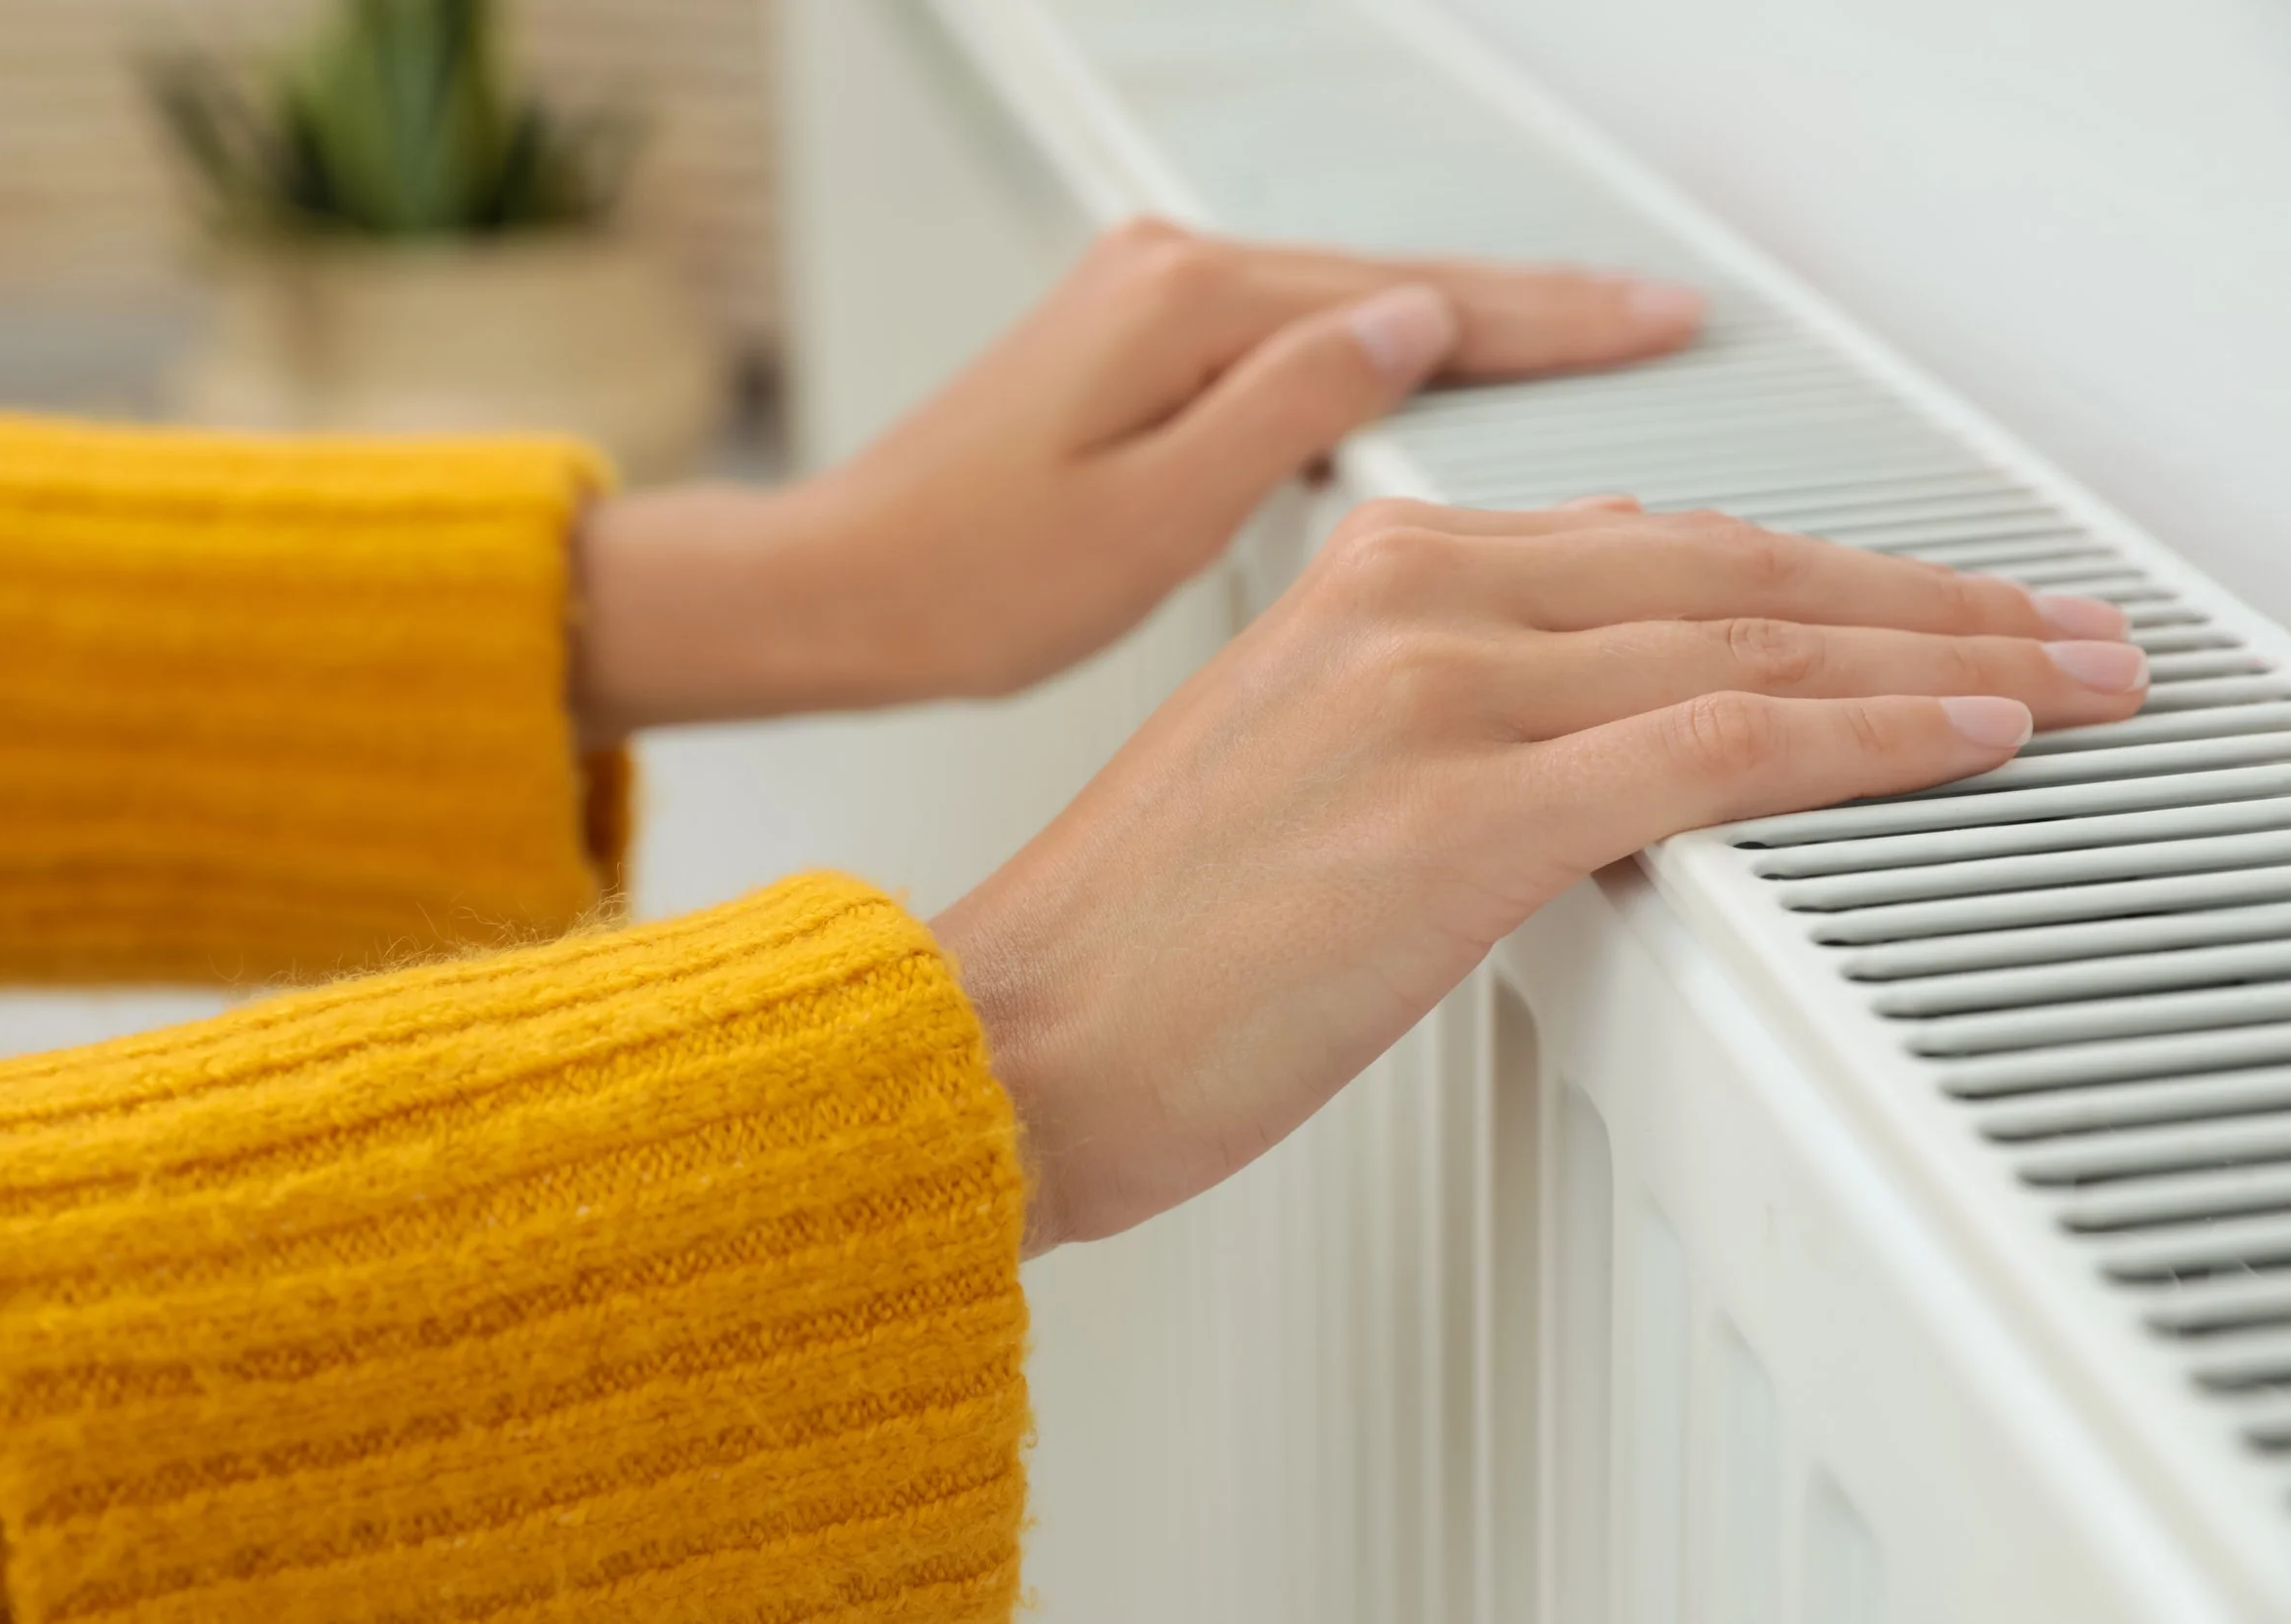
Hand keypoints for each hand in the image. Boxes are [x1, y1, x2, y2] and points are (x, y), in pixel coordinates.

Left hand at [572, 219, 1705, 730]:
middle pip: (1400, 280)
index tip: (1661, 322)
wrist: (834, 593)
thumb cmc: (963, 585)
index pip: (1421, 304)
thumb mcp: (1146, 518)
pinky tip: (1433, 367)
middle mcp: (1169, 280)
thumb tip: (1408, 325)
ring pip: (1354, 300)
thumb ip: (1285, 412)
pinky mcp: (1133, 347)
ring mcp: (1148, 303)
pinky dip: (1385, 344)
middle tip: (1661, 318)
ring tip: (1583, 342)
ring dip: (1470, 320)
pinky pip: (1301, 329)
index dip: (1557, 322)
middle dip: (1538, 305)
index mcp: (1186, 313)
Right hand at [929, 501, 2149, 1253]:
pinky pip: (1720, 747)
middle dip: (1914, 601)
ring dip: (1934, 659)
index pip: (1648, 543)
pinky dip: (1865, 736)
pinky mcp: (1459, 813)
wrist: (1007, 1038)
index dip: (1811, 571)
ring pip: (1748, 641)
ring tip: (2051, 682)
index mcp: (1359, 575)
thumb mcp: (1291, 762)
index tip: (1911, 603)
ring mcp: (1432, 694)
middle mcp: (1405, 602)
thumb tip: (1593, 692)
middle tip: (2040, 631)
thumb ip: (1438, 697)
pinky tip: (1959, 741)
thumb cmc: (1137, 944)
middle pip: (1727, 571)